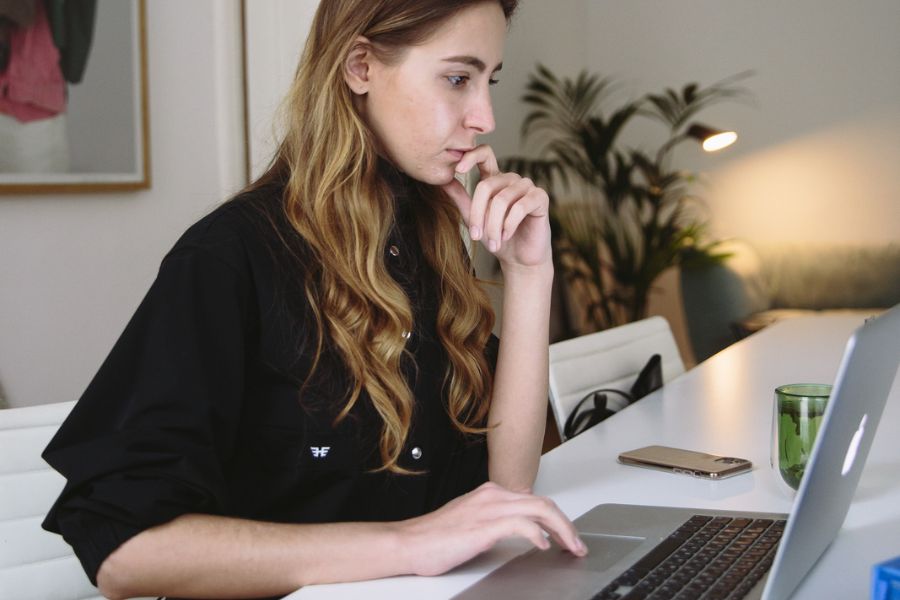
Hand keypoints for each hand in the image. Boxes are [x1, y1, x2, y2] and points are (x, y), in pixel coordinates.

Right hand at [397, 482, 586, 576]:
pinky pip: (522, 525)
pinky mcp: (485, 526)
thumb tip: (521, 531)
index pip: (534, 500)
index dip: (556, 518)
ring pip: (540, 510)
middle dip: (566, 524)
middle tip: (577, 544)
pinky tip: (543, 546)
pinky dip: (538, 534)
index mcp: (490, 493)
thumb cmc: (434, 538)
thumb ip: (495, 521)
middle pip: (543, 503)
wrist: (409, 542)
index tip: (567, 536)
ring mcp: (489, 508)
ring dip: (562, 529)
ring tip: (571, 547)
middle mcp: (493, 495)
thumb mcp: (472, 522)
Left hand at [441, 145, 551, 270]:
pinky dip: (509, 225)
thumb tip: (442, 181)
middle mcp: (511, 179)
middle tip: (476, 236)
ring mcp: (527, 186)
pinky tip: (506, 236)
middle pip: (486, 186)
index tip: (458, 170)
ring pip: (502, 200)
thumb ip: (461, 198)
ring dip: (494, 226)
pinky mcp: (540, 197)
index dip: (471, 156)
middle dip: (478, 215)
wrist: (519, 259)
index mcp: (494, 179)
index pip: (484, 154)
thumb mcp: (473, 218)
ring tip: (493, 242)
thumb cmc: (497, 238)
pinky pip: (520, 207)